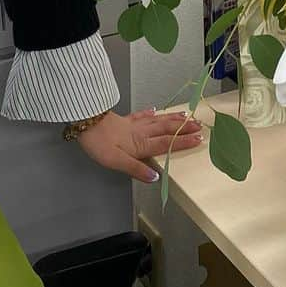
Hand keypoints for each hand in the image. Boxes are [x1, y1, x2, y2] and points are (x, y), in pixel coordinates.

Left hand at [77, 109, 202, 182]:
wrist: (86, 123)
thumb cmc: (100, 144)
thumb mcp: (117, 161)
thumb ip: (136, 169)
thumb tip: (156, 176)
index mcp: (141, 144)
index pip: (166, 143)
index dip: (183, 142)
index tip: (199, 139)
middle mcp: (142, 132)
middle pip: (166, 129)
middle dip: (183, 128)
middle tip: (199, 124)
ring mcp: (134, 124)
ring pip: (158, 120)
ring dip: (172, 119)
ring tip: (186, 115)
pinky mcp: (125, 119)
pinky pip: (142, 115)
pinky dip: (150, 113)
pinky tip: (155, 110)